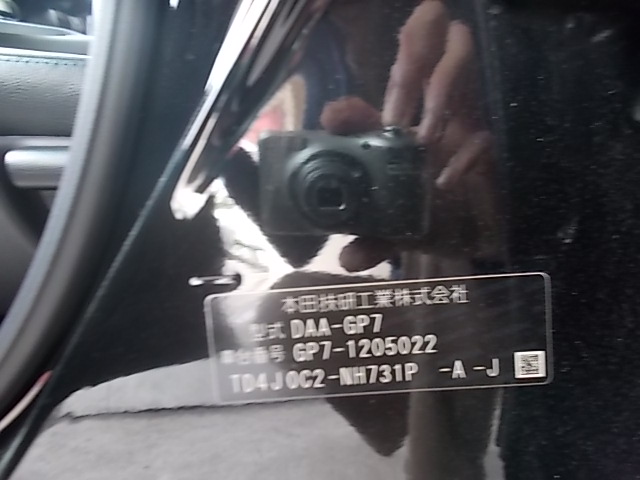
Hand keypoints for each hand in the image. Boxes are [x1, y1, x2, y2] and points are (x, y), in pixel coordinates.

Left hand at [321, 0, 500, 271]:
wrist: (470, 234)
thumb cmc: (425, 222)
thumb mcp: (395, 233)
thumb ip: (374, 241)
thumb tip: (348, 259)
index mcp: (389, 139)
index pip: (367, 114)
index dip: (353, 111)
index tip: (334, 117)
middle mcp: (419, 123)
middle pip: (414, 69)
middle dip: (416, 47)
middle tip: (417, 40)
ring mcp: (456, 125)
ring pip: (456, 75)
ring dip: (445, 87)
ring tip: (430, 126)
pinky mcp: (486, 142)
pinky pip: (483, 135)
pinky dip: (470, 153)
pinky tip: (453, 177)